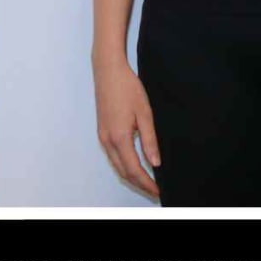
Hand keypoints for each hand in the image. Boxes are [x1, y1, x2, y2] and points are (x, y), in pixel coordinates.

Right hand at [94, 58, 159, 198]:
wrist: (108, 70)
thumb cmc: (127, 88)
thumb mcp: (144, 113)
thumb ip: (150, 140)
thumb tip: (155, 163)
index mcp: (120, 137)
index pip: (134, 170)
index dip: (147, 183)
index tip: (159, 190)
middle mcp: (108, 140)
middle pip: (123, 172)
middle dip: (139, 184)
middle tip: (155, 190)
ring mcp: (102, 136)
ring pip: (116, 165)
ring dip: (131, 176)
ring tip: (147, 181)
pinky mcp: (101, 131)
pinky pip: (112, 156)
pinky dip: (123, 166)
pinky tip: (134, 164)